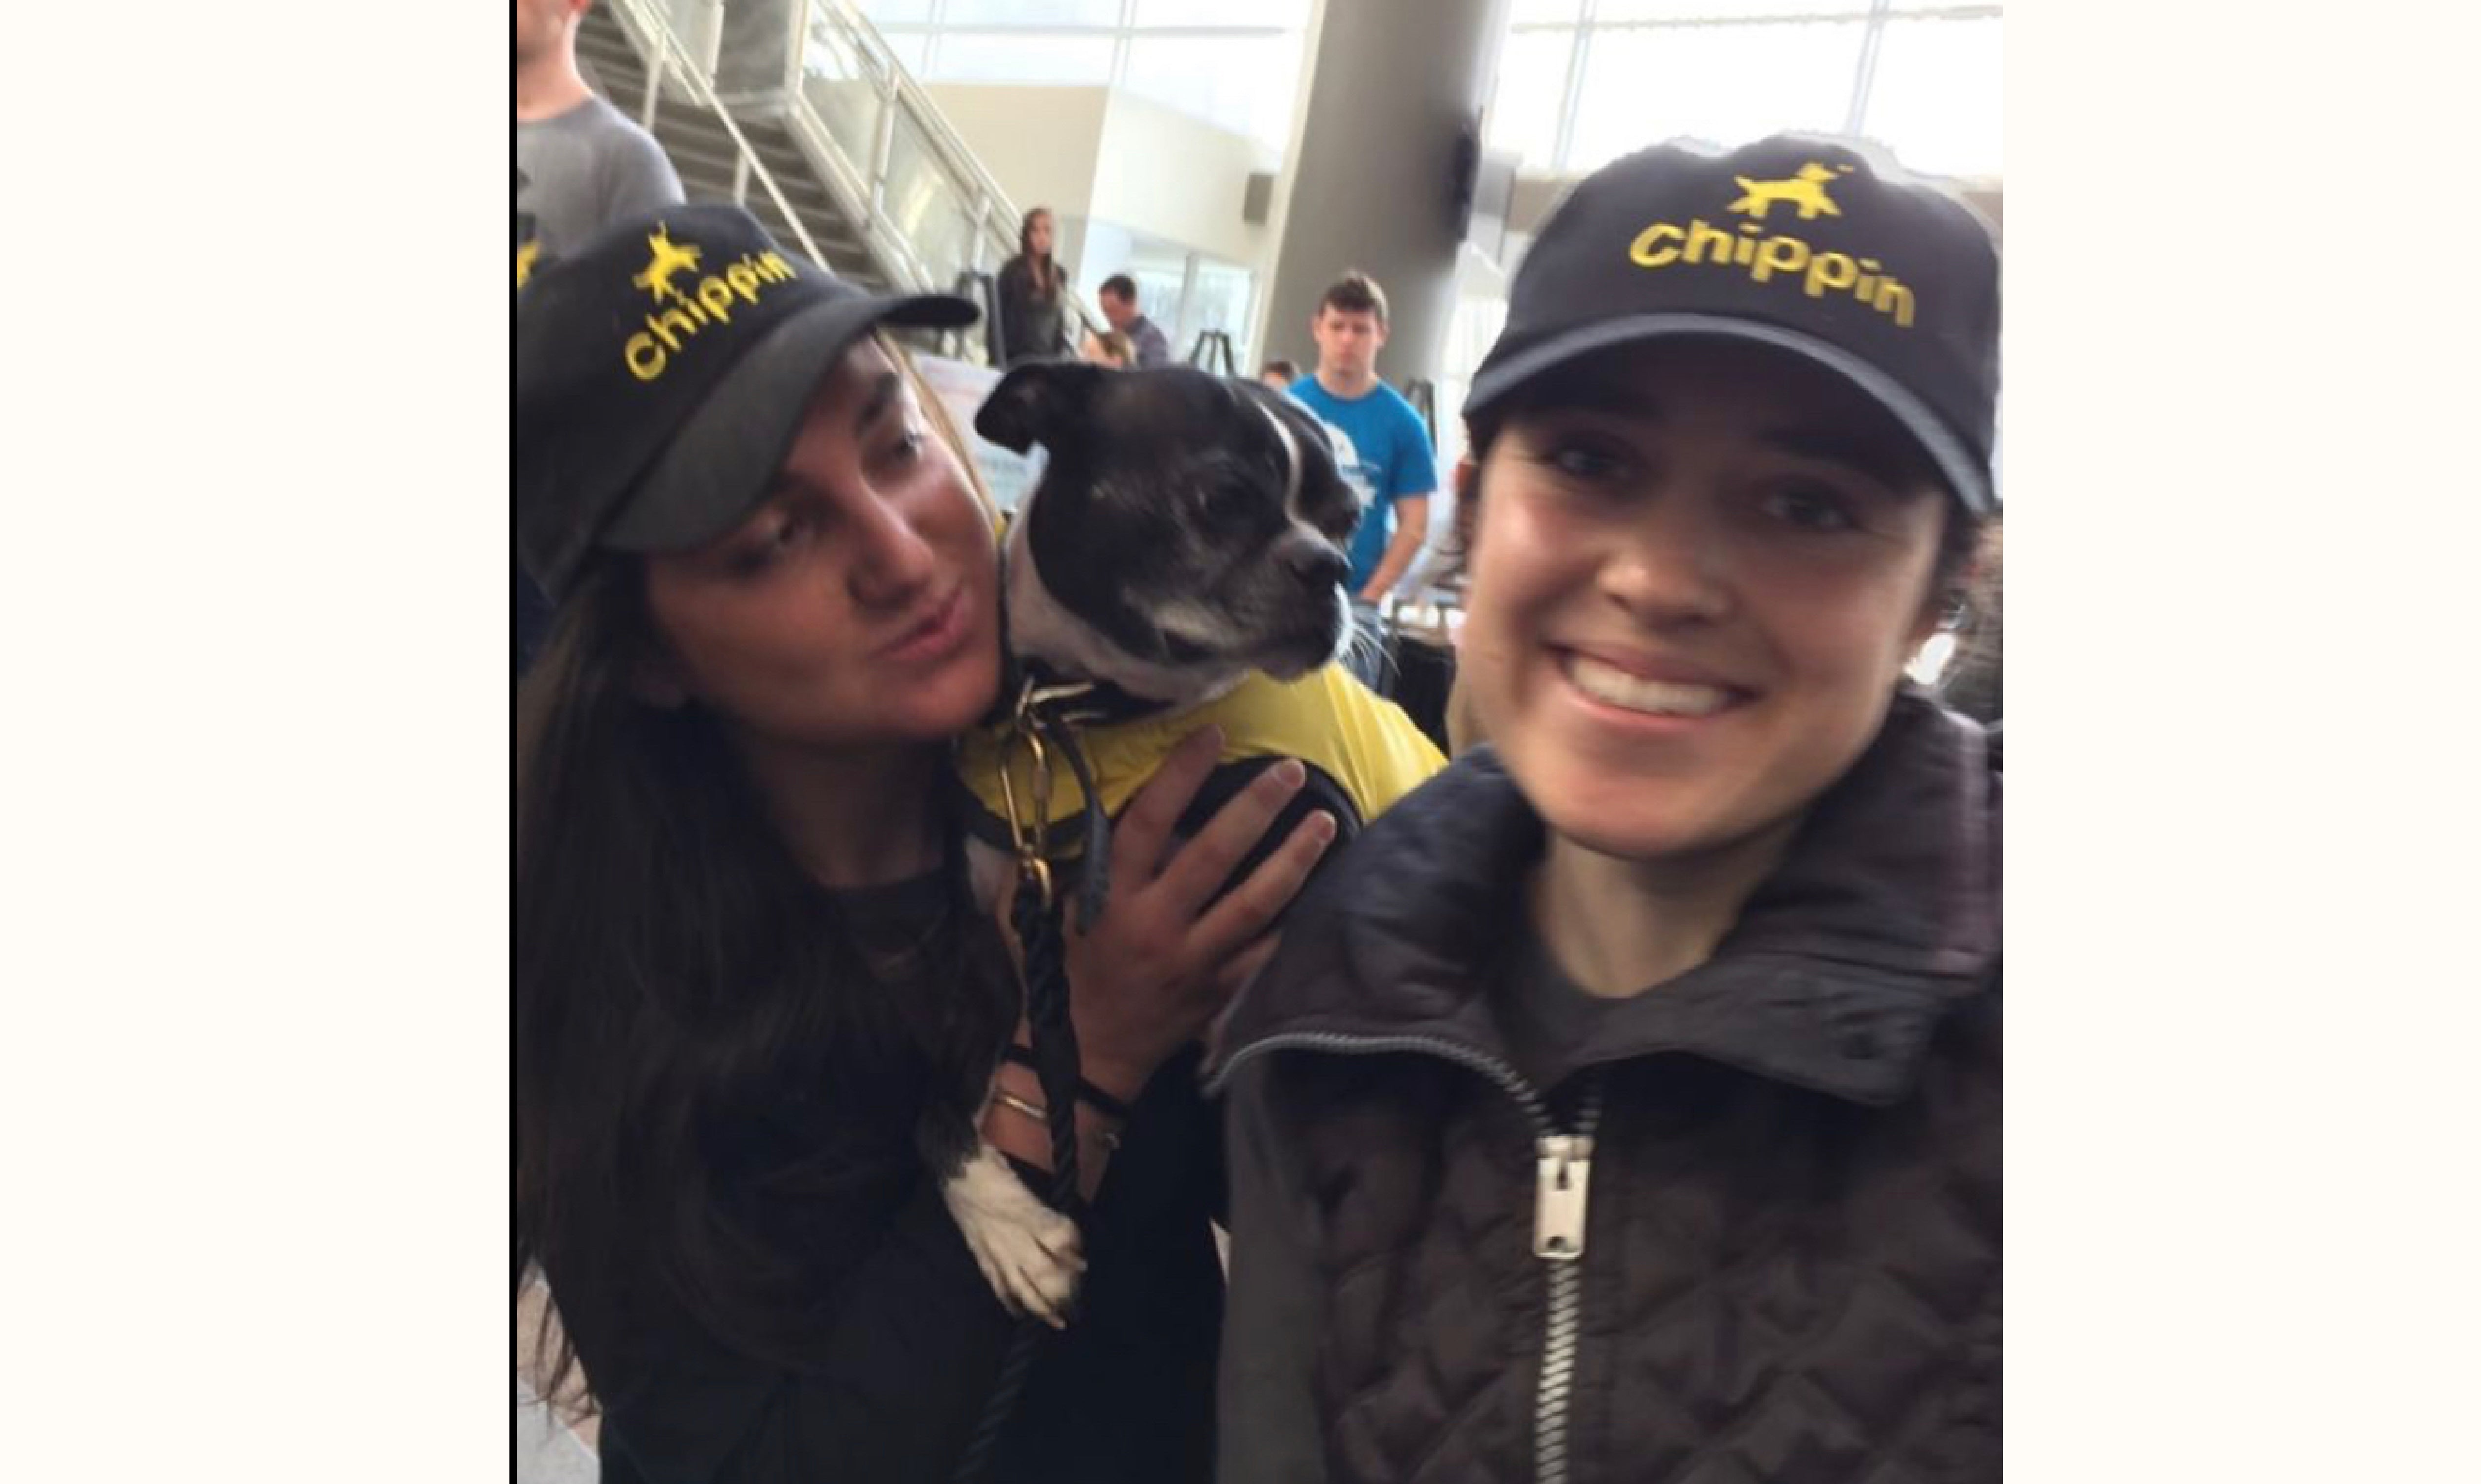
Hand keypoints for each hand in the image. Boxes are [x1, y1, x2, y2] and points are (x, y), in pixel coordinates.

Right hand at [1063, 727, 1334, 1098]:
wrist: (1086, 1058)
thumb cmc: (1059, 978)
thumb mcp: (1034, 918)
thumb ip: (1043, 866)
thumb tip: (1046, 806)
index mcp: (1111, 900)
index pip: (1149, 823)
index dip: (1181, 775)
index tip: (1213, 736)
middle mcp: (1157, 926)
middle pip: (1215, 856)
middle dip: (1256, 808)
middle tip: (1292, 771)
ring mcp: (1195, 961)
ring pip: (1255, 904)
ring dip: (1293, 859)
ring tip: (1325, 821)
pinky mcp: (1219, 991)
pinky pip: (1265, 952)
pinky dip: (1293, 920)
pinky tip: (1322, 887)